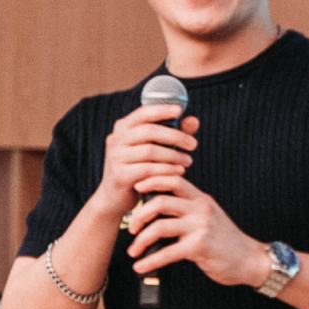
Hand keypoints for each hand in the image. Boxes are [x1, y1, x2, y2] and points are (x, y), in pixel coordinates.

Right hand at [98, 104, 199, 219]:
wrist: (115, 198)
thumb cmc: (140, 169)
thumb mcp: (156, 149)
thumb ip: (174, 134)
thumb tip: (194, 120)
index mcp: (123, 128)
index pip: (143, 113)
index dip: (161, 110)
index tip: (179, 110)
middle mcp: (116, 139)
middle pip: (149, 131)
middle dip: (175, 136)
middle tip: (193, 145)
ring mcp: (116, 157)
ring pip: (150, 151)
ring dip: (174, 155)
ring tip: (188, 161)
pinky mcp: (119, 175)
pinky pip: (148, 169)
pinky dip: (167, 170)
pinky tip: (179, 172)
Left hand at [126, 172, 267, 287]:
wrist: (250, 260)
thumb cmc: (225, 241)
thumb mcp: (209, 217)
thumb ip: (188, 210)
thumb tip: (155, 212)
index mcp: (202, 199)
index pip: (174, 180)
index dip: (152, 180)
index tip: (137, 187)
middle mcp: (201, 209)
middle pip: (160, 201)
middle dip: (139, 216)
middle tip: (132, 228)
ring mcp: (201, 227)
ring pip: (159, 227)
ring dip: (140, 241)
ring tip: (134, 251)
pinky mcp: (199, 247)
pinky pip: (167, 252)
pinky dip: (149, 261)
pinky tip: (141, 267)